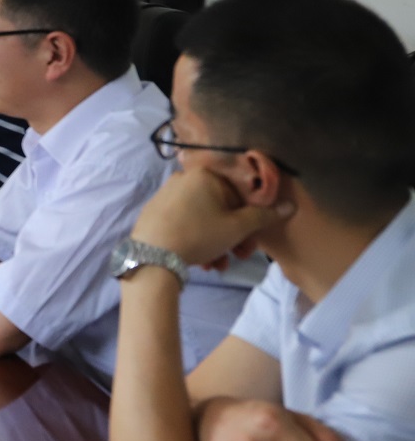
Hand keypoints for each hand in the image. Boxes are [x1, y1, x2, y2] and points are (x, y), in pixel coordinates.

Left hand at [133, 164, 290, 267]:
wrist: (152, 254)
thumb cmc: (199, 235)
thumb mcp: (237, 227)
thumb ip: (264, 216)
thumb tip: (289, 205)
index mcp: (205, 175)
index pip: (239, 195)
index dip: (250, 221)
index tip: (252, 244)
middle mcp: (184, 178)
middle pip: (221, 209)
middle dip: (233, 237)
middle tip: (238, 257)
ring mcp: (167, 194)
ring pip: (204, 219)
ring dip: (217, 244)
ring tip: (216, 265)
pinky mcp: (156, 211)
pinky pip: (186, 222)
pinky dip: (197, 240)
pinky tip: (201, 263)